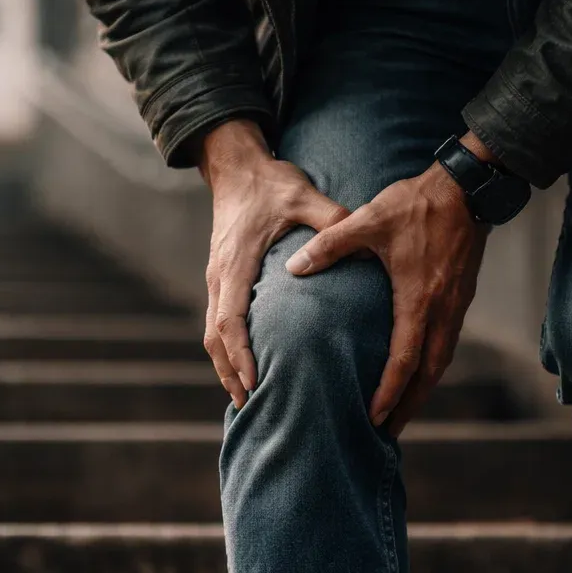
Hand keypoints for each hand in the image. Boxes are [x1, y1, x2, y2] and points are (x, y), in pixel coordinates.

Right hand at [197, 119, 349, 406]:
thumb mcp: (303, 195)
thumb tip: (359, 240)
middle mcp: (220, 276)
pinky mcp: (222, 279)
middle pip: (215, 339)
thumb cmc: (271, 182)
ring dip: (226, 368)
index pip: (230, 319)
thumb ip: (329, 218)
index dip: (240, 354)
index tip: (254, 381)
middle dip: (230, 374)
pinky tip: (245, 370)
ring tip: (247, 400)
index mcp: (236, 263)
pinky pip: (218, 324)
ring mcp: (217, 279)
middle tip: (251, 406)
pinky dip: (228, 352)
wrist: (237, 167)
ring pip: (212, 336)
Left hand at [284, 139, 489, 434]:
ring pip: (440, 363)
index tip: (373, 417)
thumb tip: (293, 267)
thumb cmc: (416, 204)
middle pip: (428, 374)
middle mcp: (442, 311)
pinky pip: (446, 346)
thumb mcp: (368, 220)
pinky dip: (431, 367)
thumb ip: (330, 245)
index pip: (404, 360)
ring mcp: (455, 307)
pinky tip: (417, 372)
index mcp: (418, 299)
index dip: (389, 392)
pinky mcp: (460, 299)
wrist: (467, 187)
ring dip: (422, 390)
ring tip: (402, 413)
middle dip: (409, 406)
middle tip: (388, 433)